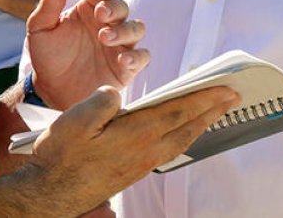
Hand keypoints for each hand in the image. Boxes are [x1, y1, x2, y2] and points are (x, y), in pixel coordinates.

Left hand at [25, 0, 145, 109]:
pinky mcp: (127, 66)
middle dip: (115, 8)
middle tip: (101, 14)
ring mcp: (119, 45)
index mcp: (89, 10)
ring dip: (125, 30)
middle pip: (122, 7)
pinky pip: (142, 57)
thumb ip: (47, 8)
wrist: (51, 90)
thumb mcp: (40, 30)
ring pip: (136, 28)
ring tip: (105, 37)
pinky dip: (137, 56)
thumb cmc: (48, 56)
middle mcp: (108, 24)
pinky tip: (123, 59)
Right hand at [27, 85, 238, 214]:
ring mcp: (140, 164)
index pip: (178, 111)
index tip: (226, 89)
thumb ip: (103, 101)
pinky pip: (168, 149)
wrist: (50, 194)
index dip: (204, 98)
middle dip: (212, 111)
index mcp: (135, 135)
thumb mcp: (76, 119)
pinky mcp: (133, 172)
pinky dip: (183, 136)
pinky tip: (181, 131)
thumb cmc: (61, 156)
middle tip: (233, 97)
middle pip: (187, 127)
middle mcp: (144, 152)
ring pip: (180, 140)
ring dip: (200, 124)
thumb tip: (117, 93)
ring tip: (214, 111)